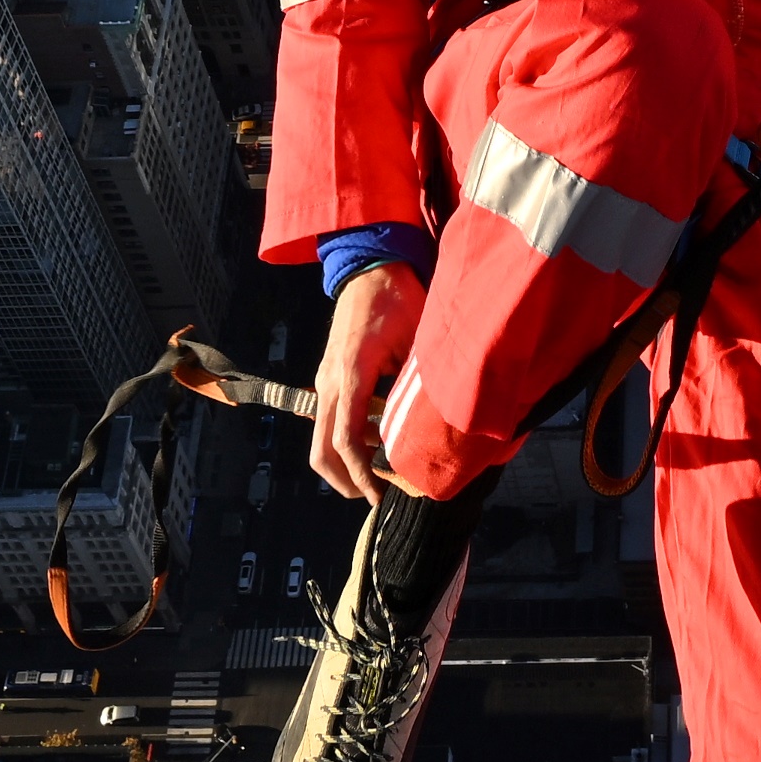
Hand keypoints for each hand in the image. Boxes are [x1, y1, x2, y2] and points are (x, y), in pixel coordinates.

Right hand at [310, 262, 422, 504]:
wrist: (369, 264)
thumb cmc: (398, 296)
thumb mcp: (417, 336)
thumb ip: (420, 380)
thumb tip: (439, 424)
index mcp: (351, 372)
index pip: (346, 439)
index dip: (362, 474)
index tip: (379, 496)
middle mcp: (329, 381)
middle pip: (321, 450)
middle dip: (346, 482)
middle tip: (377, 497)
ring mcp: (325, 380)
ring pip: (321, 438)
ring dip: (347, 463)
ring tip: (384, 474)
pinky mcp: (329, 377)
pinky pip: (331, 420)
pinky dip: (349, 441)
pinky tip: (380, 442)